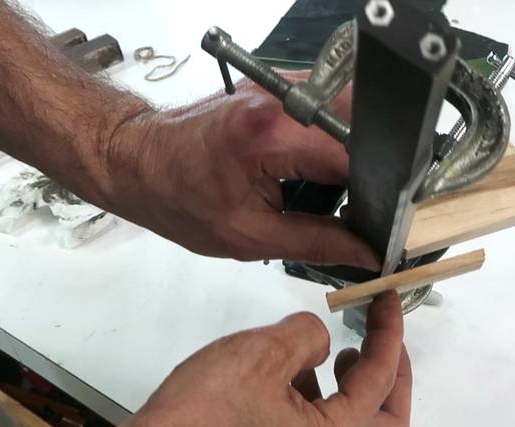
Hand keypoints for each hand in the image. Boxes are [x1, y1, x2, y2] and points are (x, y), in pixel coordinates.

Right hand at [103, 293, 410, 426]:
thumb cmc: (202, 415)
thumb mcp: (262, 355)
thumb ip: (306, 335)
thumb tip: (320, 338)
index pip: (382, 379)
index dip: (390, 333)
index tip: (389, 301)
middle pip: (388, 423)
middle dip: (392, 378)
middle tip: (381, 340)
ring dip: (358, 391)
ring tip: (342, 356)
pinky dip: (325, 405)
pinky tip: (297, 377)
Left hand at [105, 77, 378, 267]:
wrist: (136, 160)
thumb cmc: (178, 199)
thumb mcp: (251, 236)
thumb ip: (319, 242)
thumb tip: (370, 252)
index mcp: (272, 134)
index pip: (353, 158)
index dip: (373, 193)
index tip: (378, 221)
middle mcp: (282, 99)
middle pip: (359, 125)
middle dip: (366, 168)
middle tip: (350, 206)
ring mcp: (280, 86)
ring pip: (348, 111)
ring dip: (349, 151)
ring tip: (326, 187)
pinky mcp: (277, 86)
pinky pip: (326, 107)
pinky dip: (330, 137)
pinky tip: (312, 166)